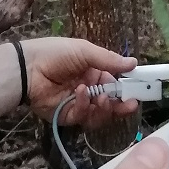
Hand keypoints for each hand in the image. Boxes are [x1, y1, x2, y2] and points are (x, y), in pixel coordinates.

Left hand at [22, 37, 138, 127]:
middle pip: (112, 103)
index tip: (139, 91)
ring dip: (105, 107)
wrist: (28, 69)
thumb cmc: (56, 54)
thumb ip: (109, 60)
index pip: (117, 83)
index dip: (128, 88)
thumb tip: (134, 63)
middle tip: (130, 104)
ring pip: (101, 114)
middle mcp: (90, 89)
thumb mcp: (85, 51)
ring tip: (103, 98)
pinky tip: (80, 93)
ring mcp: (80, 104)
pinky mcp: (68, 116)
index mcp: (94, 72)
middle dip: (121, 104)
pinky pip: (84, 117)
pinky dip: (85, 106)